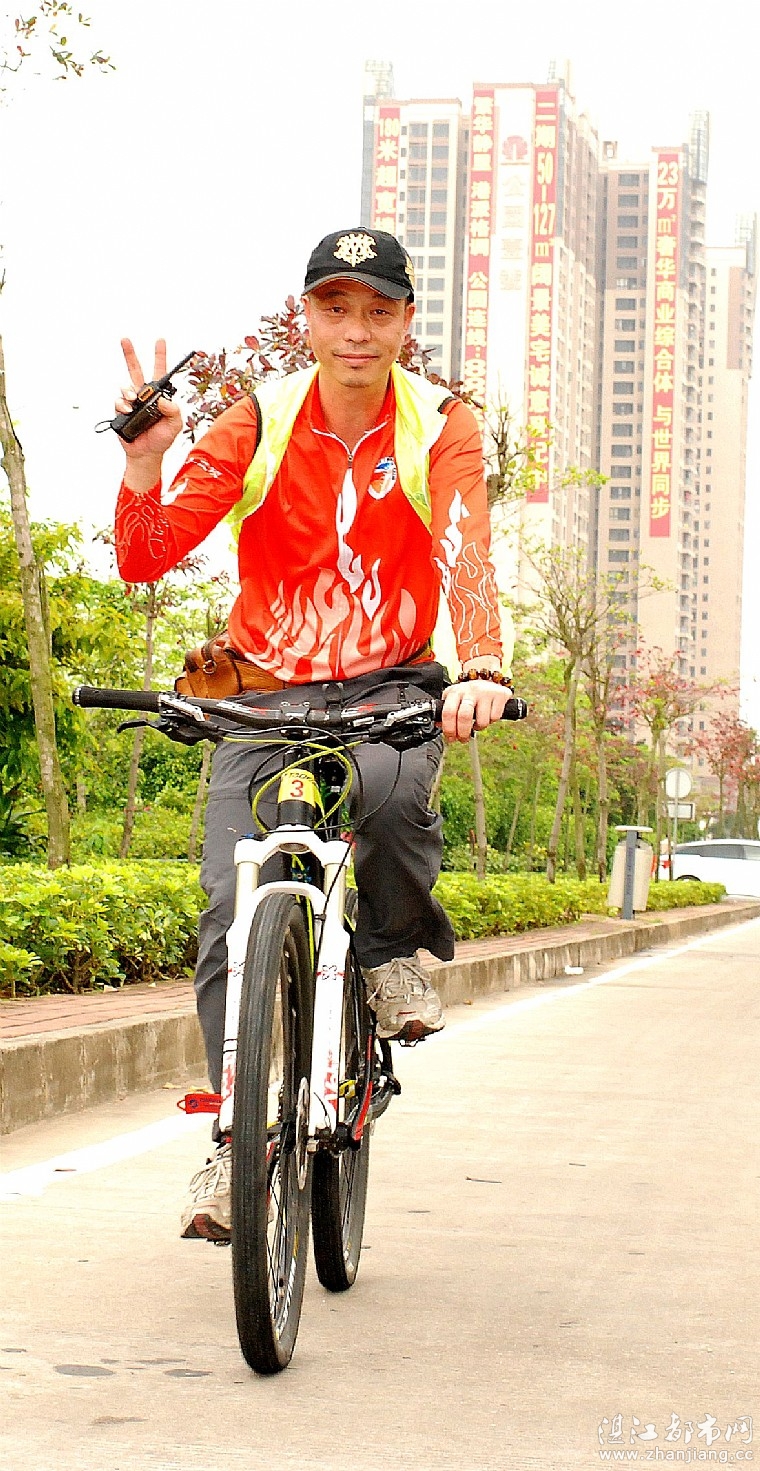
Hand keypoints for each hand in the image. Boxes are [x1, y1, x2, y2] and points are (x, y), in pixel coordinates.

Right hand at [116, 338, 183, 463]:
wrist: (146, 454)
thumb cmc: (162, 439)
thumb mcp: (175, 425)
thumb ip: (173, 411)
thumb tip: (161, 398)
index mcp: (158, 396)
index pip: (160, 373)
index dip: (160, 357)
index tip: (160, 341)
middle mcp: (143, 396)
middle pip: (136, 370)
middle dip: (130, 354)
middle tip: (125, 339)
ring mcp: (131, 402)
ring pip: (125, 386)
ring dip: (128, 389)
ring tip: (134, 399)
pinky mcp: (120, 411)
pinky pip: (118, 401)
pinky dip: (122, 405)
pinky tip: (128, 411)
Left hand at [440, 679, 511, 741]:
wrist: (487, 677)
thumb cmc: (468, 693)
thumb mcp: (454, 698)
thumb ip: (446, 711)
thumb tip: (439, 726)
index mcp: (456, 692)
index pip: (448, 712)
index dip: (449, 729)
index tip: (450, 737)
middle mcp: (470, 690)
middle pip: (464, 717)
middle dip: (463, 733)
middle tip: (463, 739)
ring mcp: (486, 692)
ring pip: (482, 721)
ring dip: (479, 727)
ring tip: (477, 723)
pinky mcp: (500, 695)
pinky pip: (494, 717)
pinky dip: (491, 721)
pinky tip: (487, 715)